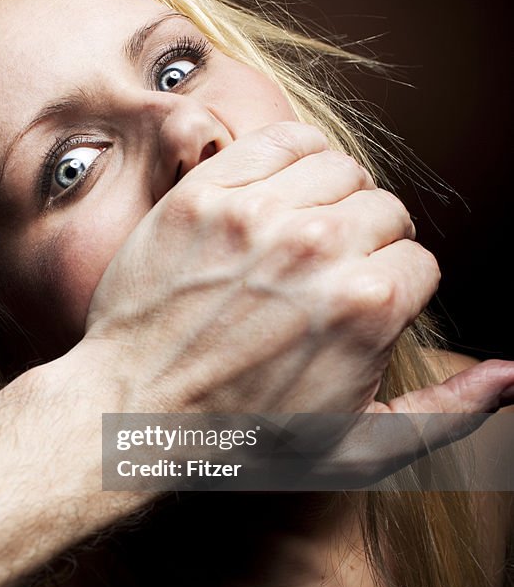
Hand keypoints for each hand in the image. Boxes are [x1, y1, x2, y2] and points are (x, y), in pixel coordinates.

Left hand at [84, 120, 429, 411]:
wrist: (138, 410)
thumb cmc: (247, 439)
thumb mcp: (359, 447)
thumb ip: (447, 409)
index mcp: (367, 307)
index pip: (419, 261)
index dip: (393, 287)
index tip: (357, 307)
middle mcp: (318, 250)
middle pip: (384, 210)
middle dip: (368, 244)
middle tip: (327, 277)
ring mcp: (257, 216)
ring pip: (338, 168)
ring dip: (333, 198)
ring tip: (305, 235)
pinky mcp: (205, 194)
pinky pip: (279, 139)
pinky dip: (293, 155)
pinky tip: (282, 190)